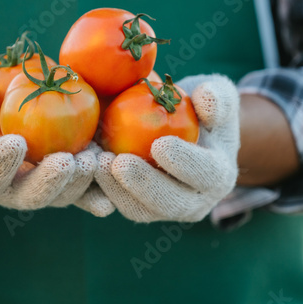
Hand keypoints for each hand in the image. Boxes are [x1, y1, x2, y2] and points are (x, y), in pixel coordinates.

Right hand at [0, 79, 110, 213]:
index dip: (1, 164)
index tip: (15, 142)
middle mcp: (13, 191)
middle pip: (33, 196)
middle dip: (51, 181)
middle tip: (67, 162)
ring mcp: (44, 187)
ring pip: (64, 195)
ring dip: (82, 182)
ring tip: (95, 159)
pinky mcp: (68, 179)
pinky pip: (87, 188)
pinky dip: (102, 184)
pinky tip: (118, 173)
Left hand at [93, 74, 239, 222]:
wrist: (182, 128)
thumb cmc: (201, 106)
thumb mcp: (217, 93)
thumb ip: (217, 97)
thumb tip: (206, 99)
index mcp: (218, 176)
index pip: (205, 174)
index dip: (185, 163)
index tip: (160, 144)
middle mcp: (194, 201)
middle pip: (169, 202)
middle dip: (143, 185)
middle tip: (119, 163)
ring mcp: (163, 208)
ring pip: (139, 210)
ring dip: (115, 190)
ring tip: (96, 163)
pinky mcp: (136, 206)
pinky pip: (115, 203)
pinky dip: (98, 189)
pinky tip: (84, 166)